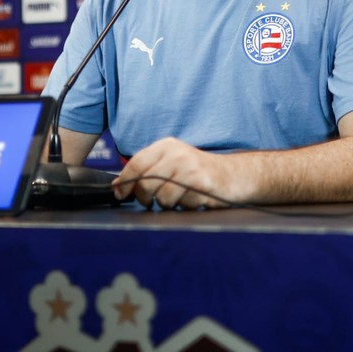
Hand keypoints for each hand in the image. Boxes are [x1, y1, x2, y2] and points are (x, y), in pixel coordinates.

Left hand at [112, 137, 237, 209]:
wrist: (234, 175)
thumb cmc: (198, 172)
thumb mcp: (172, 162)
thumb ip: (147, 171)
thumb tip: (118, 185)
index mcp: (166, 145)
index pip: (136, 163)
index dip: (125, 182)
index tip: (121, 194)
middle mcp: (177, 153)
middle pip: (146, 183)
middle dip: (145, 198)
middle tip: (153, 201)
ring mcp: (190, 168)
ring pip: (162, 198)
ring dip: (168, 204)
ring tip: (180, 197)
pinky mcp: (202, 183)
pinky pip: (182, 204)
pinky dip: (186, 206)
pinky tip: (195, 198)